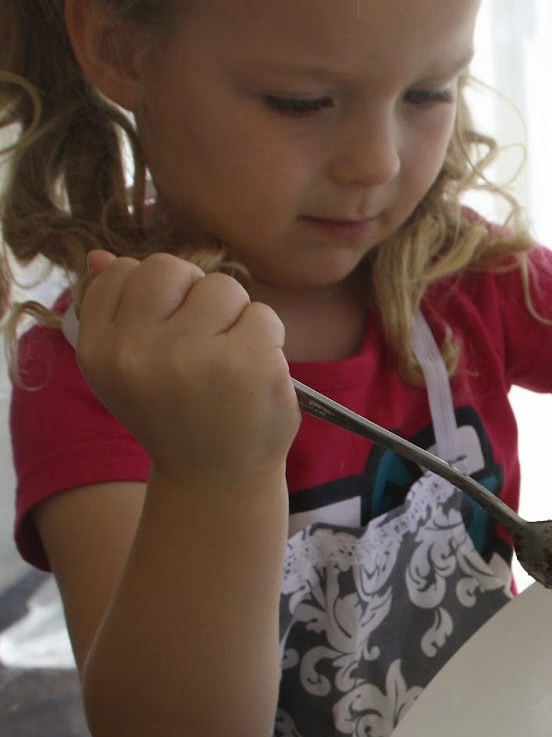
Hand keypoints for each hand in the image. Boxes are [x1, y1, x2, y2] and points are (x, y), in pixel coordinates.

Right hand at [76, 250, 298, 482]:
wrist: (216, 481)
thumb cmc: (177, 416)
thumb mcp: (130, 368)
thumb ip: (116, 310)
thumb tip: (103, 255)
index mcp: (98, 349)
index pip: (122, 272)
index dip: (156, 298)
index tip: (167, 337)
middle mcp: (136, 352)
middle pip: (170, 268)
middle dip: (194, 296)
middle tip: (203, 345)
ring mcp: (191, 357)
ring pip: (222, 287)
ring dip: (235, 318)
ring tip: (229, 362)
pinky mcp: (244, 363)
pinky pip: (263, 314)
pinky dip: (268, 340)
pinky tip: (256, 375)